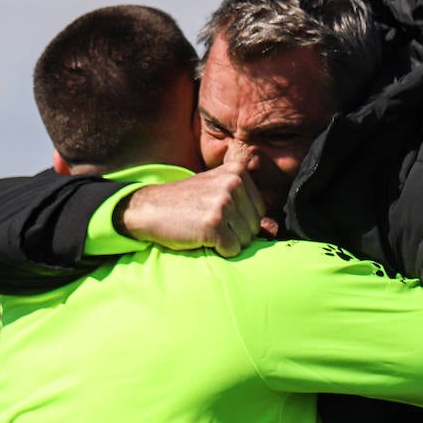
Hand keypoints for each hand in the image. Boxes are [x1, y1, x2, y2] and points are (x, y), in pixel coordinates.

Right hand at [117, 155, 271, 257]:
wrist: (148, 208)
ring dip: (227, 243)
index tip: (217, 214)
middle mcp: (233, 183)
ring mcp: (224, 203)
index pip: (260, 210)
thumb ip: (246, 207)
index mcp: (238, 171)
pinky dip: (219, 251)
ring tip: (205, 229)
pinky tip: (202, 238)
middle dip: (236, 233)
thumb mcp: (217, 193)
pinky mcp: (213, 224)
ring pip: (246, 240)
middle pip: (255, 226)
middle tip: (210, 223)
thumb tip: (274, 230)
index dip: (241, 221)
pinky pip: (232, 250)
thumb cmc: (186, 204)